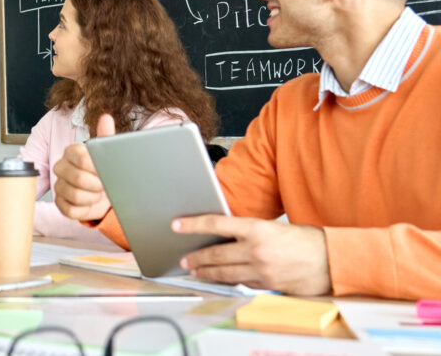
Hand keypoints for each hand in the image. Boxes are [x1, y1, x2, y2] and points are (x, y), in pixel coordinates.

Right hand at [53, 114, 115, 221]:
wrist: (104, 191)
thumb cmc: (103, 170)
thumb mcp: (107, 153)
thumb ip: (106, 136)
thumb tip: (106, 118)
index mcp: (71, 152)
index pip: (82, 158)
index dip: (97, 168)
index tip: (106, 171)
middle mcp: (61, 167)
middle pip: (78, 178)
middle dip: (97, 185)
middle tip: (104, 185)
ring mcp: (59, 186)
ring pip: (75, 196)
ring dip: (93, 198)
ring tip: (98, 194)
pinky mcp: (60, 203)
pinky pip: (71, 210)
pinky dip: (85, 209)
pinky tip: (90, 202)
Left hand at [175, 215, 331, 294]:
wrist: (333, 260)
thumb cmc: (307, 240)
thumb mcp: (275, 227)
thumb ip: (250, 231)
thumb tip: (225, 234)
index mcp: (257, 228)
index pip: (216, 224)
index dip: (193, 225)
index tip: (176, 226)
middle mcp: (256, 249)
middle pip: (215, 254)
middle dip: (196, 258)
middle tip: (183, 259)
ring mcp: (261, 270)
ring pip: (225, 273)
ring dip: (207, 273)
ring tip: (195, 272)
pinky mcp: (268, 285)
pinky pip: (242, 283)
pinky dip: (230, 281)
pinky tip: (221, 280)